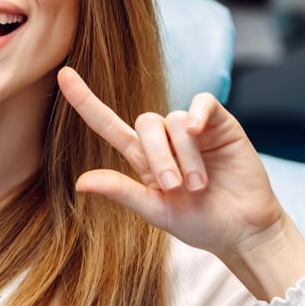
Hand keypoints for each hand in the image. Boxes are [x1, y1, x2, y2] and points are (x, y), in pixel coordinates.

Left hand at [57, 66, 284, 259]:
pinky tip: (200, 131)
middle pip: (145, 123)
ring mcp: (193, 130)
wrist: (242, 230)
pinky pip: (202, 104)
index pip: (107, 124)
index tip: (62, 75)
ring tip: (199, 185)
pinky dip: (198, 113)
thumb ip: (121, 192)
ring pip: (175, 121)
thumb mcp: (155, 211)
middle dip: (158, 156)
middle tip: (175, 187)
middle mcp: (164, 140)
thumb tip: (80, 182)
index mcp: (142, 159)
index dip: (85, 101)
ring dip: (185, 155)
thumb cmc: (199, 222)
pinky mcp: (220, 125)